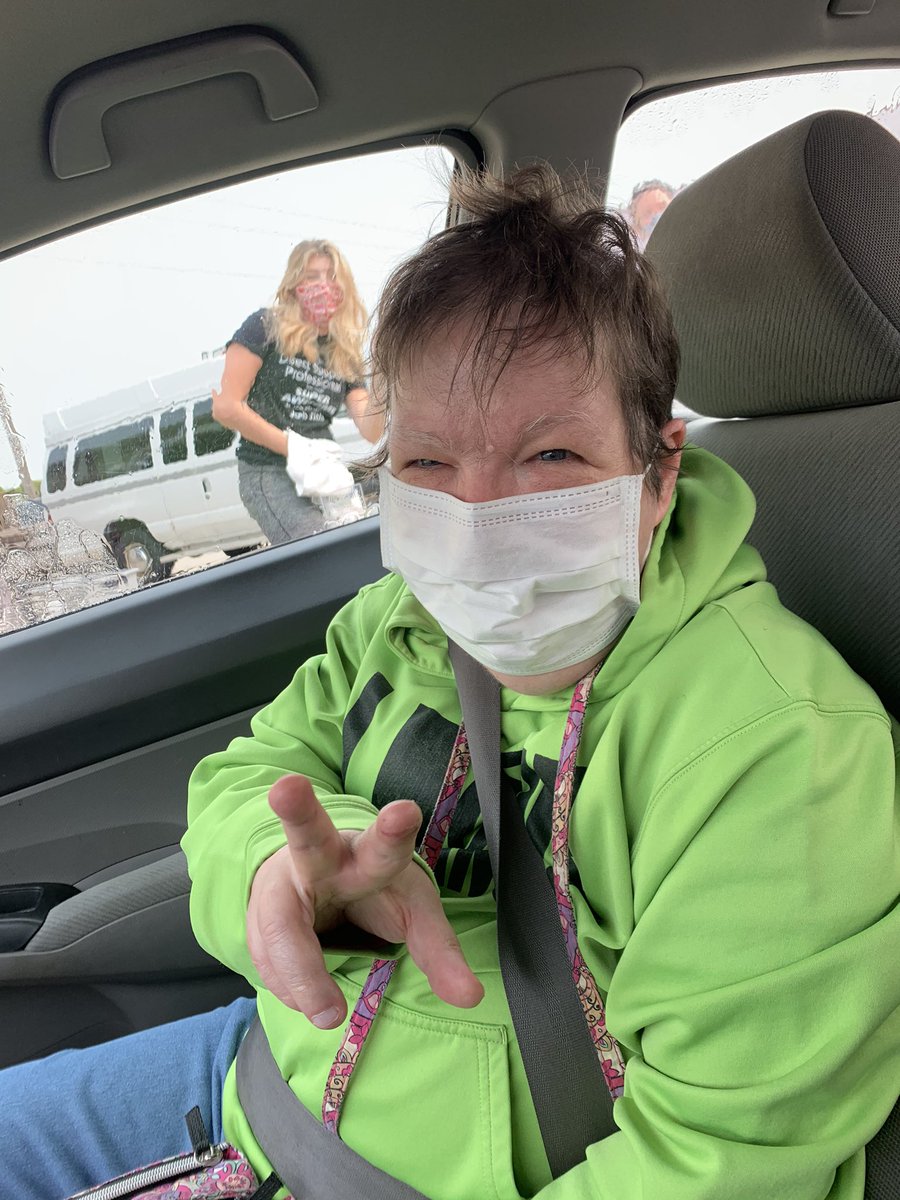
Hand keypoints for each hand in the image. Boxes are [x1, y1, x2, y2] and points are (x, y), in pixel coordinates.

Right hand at [247, 774, 483, 1027]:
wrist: (315, 883)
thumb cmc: (372, 892)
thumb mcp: (411, 912)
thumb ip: (437, 950)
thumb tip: (470, 998)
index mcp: (367, 854)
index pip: (384, 845)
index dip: (394, 830)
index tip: (406, 810)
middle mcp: (319, 859)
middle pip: (308, 835)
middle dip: (297, 811)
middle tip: (287, 789)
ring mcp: (279, 885)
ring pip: (277, 921)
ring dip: (298, 970)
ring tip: (329, 1013)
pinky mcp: (254, 918)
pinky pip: (267, 960)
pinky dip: (292, 990)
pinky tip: (306, 998)